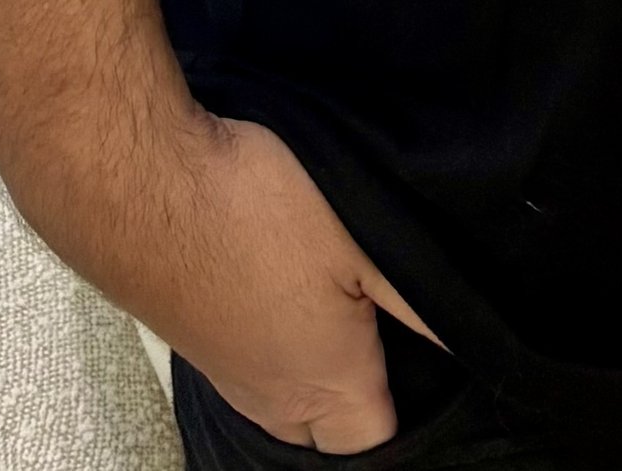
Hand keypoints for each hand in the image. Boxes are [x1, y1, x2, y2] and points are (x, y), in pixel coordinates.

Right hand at [123, 112, 443, 452]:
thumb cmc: (255, 208)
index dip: (416, 405)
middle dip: (365, 399)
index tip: (433, 354)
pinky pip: (252, 366)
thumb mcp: (365, 241)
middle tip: (393, 331)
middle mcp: (272, 399)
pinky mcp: (197, 339)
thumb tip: (481, 339)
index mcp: (324, 387)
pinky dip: (276, 342)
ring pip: (289, 402)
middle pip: (332, 432)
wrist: (140, 180)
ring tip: (346, 303)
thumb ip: (425, 302)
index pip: (377, 441)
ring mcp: (226, 374)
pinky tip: (286, 284)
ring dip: (318, 371)